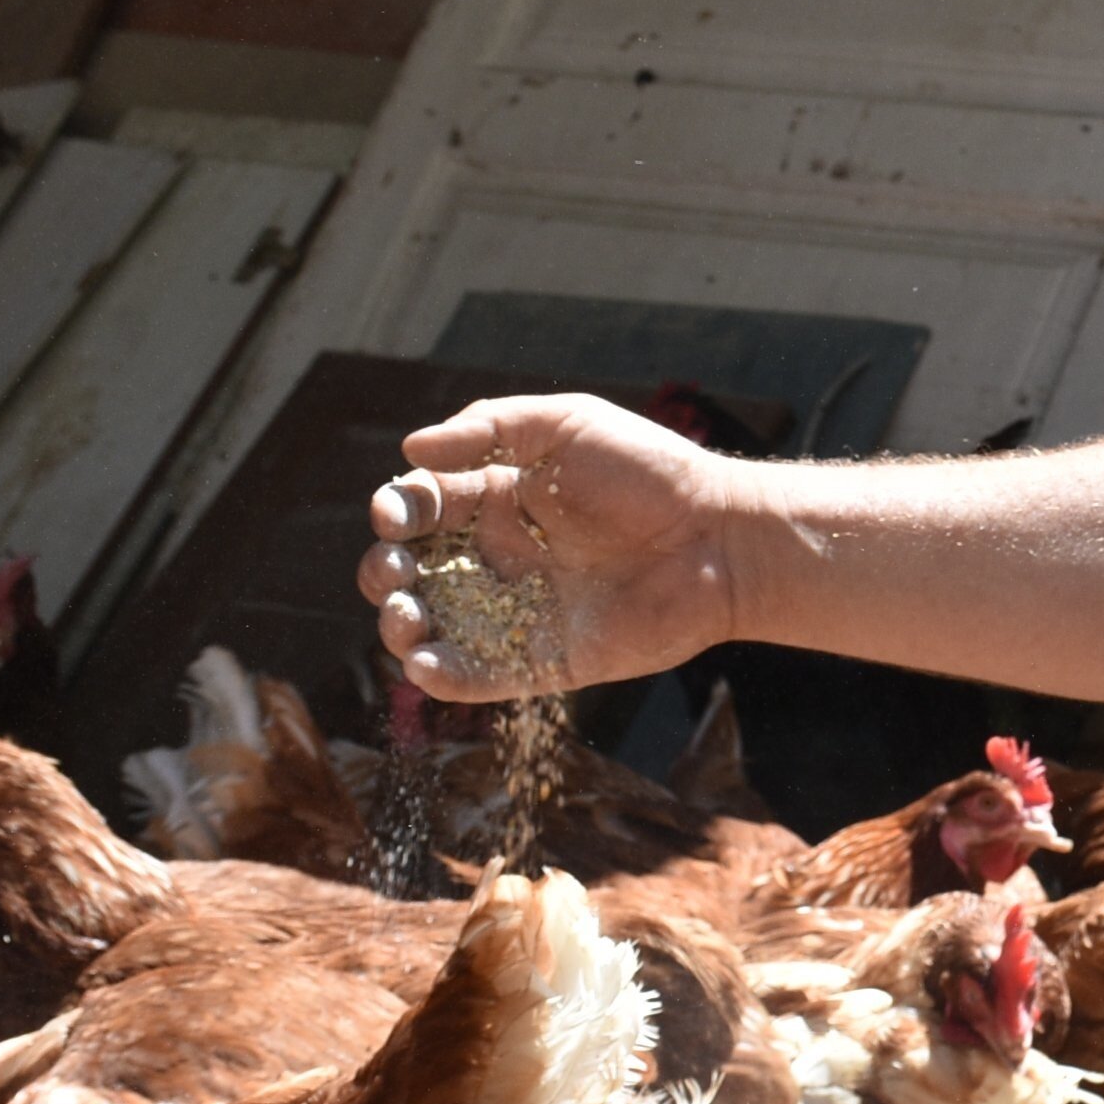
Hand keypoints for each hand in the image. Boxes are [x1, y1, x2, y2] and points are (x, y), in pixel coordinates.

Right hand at [360, 393, 741, 699]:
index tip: (394, 513)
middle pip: (414, 572)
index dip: (397, 511)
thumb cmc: (649, 472)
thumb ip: (488, 428)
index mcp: (500, 498)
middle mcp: (501, 556)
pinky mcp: (544, 659)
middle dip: (385, 571)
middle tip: (395, 571)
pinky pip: (480, 676)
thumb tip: (410, 449)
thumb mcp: (566, 425)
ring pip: (434, 629)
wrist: (717, 538)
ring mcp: (520, 610)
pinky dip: (443, 678)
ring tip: (406, 618)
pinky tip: (425, 664)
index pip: (422, 507)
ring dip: (401, 628)